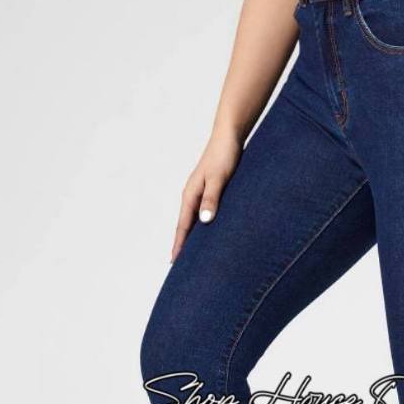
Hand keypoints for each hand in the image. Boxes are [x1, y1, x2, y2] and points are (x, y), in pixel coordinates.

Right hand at [171, 128, 241, 261]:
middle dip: (182, 246)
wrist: (229, 135)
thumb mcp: (219, 178)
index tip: (174, 263)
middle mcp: (192, 196)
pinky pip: (203, 213)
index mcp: (190, 195)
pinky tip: (208, 233)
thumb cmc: (224, 155)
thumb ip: (211, 199)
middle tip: (180, 267)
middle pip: (185, 226)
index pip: (183, 226)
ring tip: (193, 256)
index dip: (179, 245)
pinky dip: (203, 226)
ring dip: (192, 237)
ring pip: (194, 221)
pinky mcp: (211, 190)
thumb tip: (204, 222)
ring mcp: (200, 193)